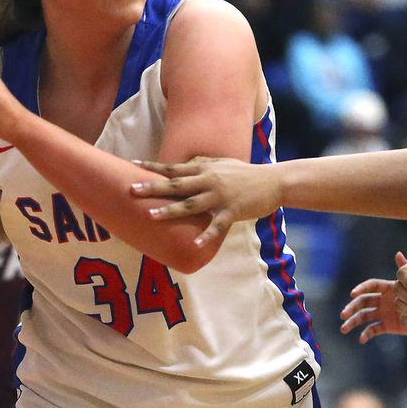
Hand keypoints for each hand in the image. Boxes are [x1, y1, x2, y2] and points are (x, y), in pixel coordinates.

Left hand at [129, 156, 279, 246]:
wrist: (274, 182)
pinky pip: (216, 226)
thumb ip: (203, 163)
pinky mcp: (232, 211)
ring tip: (151, 216)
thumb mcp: (223, 163)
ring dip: (170, 211)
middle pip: (176, 185)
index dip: (153, 167)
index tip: (133, 164)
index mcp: (205, 169)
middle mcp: (209, 181)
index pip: (174, 168)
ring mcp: (220, 196)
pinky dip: (206, 236)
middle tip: (132, 190)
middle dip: (153, 188)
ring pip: (190, 204)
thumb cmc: (247, 173)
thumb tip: (186, 162)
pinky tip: (195, 245)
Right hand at [340, 254, 406, 342]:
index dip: (362, 288)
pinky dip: (367, 334)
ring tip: (344, 329)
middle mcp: (389, 297)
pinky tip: (362, 339)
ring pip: (365, 316)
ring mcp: (390, 311)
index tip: (354, 293)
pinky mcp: (394, 325)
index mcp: (396, 284)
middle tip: (344, 314)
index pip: (373, 285)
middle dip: (352, 306)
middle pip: (364, 300)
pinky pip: (376, 329)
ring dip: (353, 321)